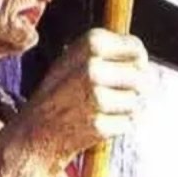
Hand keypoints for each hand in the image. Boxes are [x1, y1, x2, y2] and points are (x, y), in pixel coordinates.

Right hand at [23, 28, 148, 162]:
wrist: (35, 132)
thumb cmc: (56, 93)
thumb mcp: (73, 58)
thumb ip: (106, 52)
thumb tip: (140, 55)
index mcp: (89, 44)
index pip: (136, 48)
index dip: (138, 60)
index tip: (132, 67)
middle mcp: (93, 68)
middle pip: (141, 75)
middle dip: (135, 86)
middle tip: (117, 92)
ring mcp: (96, 98)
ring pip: (136, 100)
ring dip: (126, 107)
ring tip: (103, 108)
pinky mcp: (100, 125)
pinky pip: (128, 123)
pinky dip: (118, 125)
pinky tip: (100, 122)